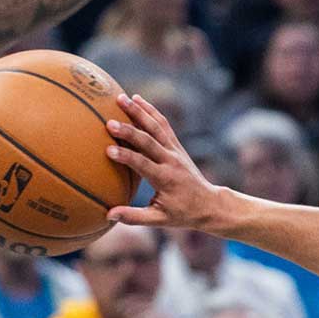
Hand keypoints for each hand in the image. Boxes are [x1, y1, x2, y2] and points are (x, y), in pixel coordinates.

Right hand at [103, 94, 227, 231]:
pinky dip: (151, 111)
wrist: (209, 204)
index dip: (127, 157)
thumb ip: (135, 217)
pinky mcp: (176, 145)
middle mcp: (171, 161)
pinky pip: (163, 125)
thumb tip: (108, 216)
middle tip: (108, 122)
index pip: (143, 164)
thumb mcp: (160, 219)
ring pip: (157, 127)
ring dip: (139, 111)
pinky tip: (136, 99)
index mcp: (165, 179)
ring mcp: (175, 150)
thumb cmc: (182, 214)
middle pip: (149, 141)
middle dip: (129, 131)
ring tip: (120, 98)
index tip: (108, 150)